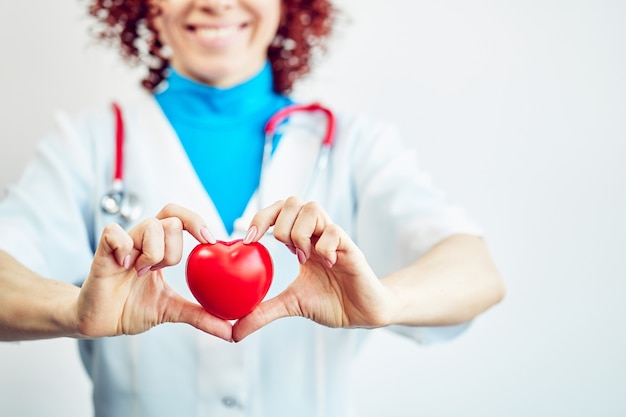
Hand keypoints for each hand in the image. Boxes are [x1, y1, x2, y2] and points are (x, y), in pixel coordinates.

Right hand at [76, 204, 231, 340]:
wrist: (100, 323)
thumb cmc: (131, 308)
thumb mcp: (171, 310)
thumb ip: (200, 315)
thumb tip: (230, 330)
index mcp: (160, 247)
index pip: (180, 217)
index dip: (197, 222)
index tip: (210, 241)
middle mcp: (142, 240)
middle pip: (170, 217)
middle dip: (175, 247)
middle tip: (164, 268)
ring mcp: (123, 245)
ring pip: (150, 226)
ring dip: (154, 252)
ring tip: (142, 272)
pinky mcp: (103, 254)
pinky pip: (114, 233)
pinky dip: (124, 247)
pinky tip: (126, 266)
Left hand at [232, 197, 393, 341]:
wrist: (362, 313)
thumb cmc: (331, 302)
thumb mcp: (291, 305)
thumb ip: (263, 312)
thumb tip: (234, 332)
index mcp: (300, 241)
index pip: (278, 210)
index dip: (261, 217)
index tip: (249, 240)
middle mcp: (316, 234)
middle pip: (293, 201)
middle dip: (281, 224)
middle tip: (285, 251)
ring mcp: (333, 238)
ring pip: (312, 208)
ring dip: (301, 233)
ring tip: (306, 258)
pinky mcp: (350, 247)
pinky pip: (334, 232)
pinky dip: (324, 247)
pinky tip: (328, 265)